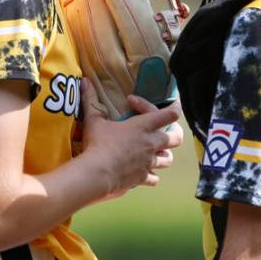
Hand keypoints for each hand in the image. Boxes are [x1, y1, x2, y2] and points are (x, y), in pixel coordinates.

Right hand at [80, 79, 182, 196]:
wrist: (97, 173)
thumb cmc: (98, 144)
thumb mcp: (93, 120)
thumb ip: (90, 100)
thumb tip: (83, 81)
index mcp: (144, 126)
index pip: (171, 114)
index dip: (171, 107)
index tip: (157, 104)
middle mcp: (151, 143)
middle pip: (176, 138)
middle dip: (173, 133)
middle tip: (161, 130)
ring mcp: (149, 162)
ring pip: (168, 159)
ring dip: (163, 155)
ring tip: (153, 152)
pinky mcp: (142, 178)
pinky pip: (154, 178)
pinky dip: (151, 176)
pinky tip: (143, 173)